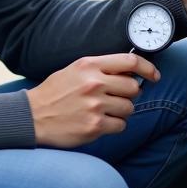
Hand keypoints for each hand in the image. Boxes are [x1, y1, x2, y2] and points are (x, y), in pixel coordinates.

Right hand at [25, 53, 159, 147]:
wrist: (31, 117)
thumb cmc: (54, 93)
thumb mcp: (75, 71)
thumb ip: (101, 69)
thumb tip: (131, 74)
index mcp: (89, 65)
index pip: (130, 61)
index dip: (148, 68)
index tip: (155, 75)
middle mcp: (94, 83)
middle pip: (134, 87)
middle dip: (129, 95)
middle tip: (116, 98)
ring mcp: (95, 105)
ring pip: (129, 108)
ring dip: (121, 111)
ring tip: (103, 111)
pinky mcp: (94, 126)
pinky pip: (121, 125)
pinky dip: (114, 125)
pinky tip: (99, 123)